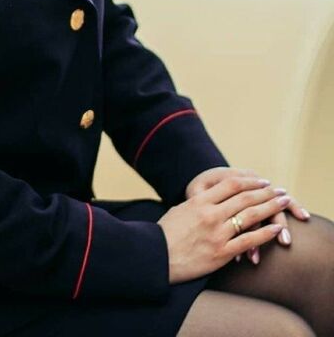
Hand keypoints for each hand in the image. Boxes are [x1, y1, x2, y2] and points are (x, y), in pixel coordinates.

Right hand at [158, 174, 288, 283]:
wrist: (156, 258)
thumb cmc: (165, 234)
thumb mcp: (180, 210)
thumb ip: (197, 203)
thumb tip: (211, 199)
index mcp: (199, 201)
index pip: (230, 185)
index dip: (250, 181)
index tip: (262, 182)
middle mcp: (210, 214)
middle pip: (244, 198)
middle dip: (266, 192)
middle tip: (280, 190)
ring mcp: (217, 233)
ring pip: (250, 216)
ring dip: (270, 208)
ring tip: (284, 203)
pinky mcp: (221, 253)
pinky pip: (248, 241)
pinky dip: (265, 234)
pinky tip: (277, 229)